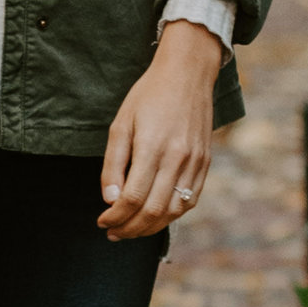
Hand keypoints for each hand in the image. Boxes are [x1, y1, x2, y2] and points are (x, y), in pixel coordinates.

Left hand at [98, 23, 219, 241]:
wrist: (188, 74)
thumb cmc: (149, 95)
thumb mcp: (121, 123)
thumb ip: (113, 164)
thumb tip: (110, 200)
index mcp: (153, 147)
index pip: (132, 198)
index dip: (114, 216)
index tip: (102, 220)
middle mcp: (177, 158)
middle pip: (153, 211)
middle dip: (130, 228)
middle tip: (113, 232)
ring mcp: (195, 162)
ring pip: (174, 211)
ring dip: (151, 227)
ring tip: (131, 229)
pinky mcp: (205, 163)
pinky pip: (190, 200)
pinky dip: (171, 215)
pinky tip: (155, 216)